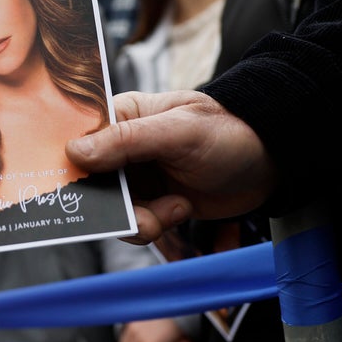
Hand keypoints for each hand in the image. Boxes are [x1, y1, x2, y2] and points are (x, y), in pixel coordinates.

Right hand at [65, 90, 273, 243]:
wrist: (270, 163)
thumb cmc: (229, 132)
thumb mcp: (178, 132)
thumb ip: (127, 140)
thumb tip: (75, 152)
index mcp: (122, 116)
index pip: (78, 137)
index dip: (71, 164)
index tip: (74, 188)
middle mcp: (122, 147)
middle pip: (90, 183)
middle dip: (113, 205)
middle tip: (143, 214)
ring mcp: (136, 177)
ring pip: (111, 210)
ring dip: (141, 219)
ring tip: (175, 209)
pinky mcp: (152, 202)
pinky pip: (134, 224)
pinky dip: (155, 225)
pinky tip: (182, 209)